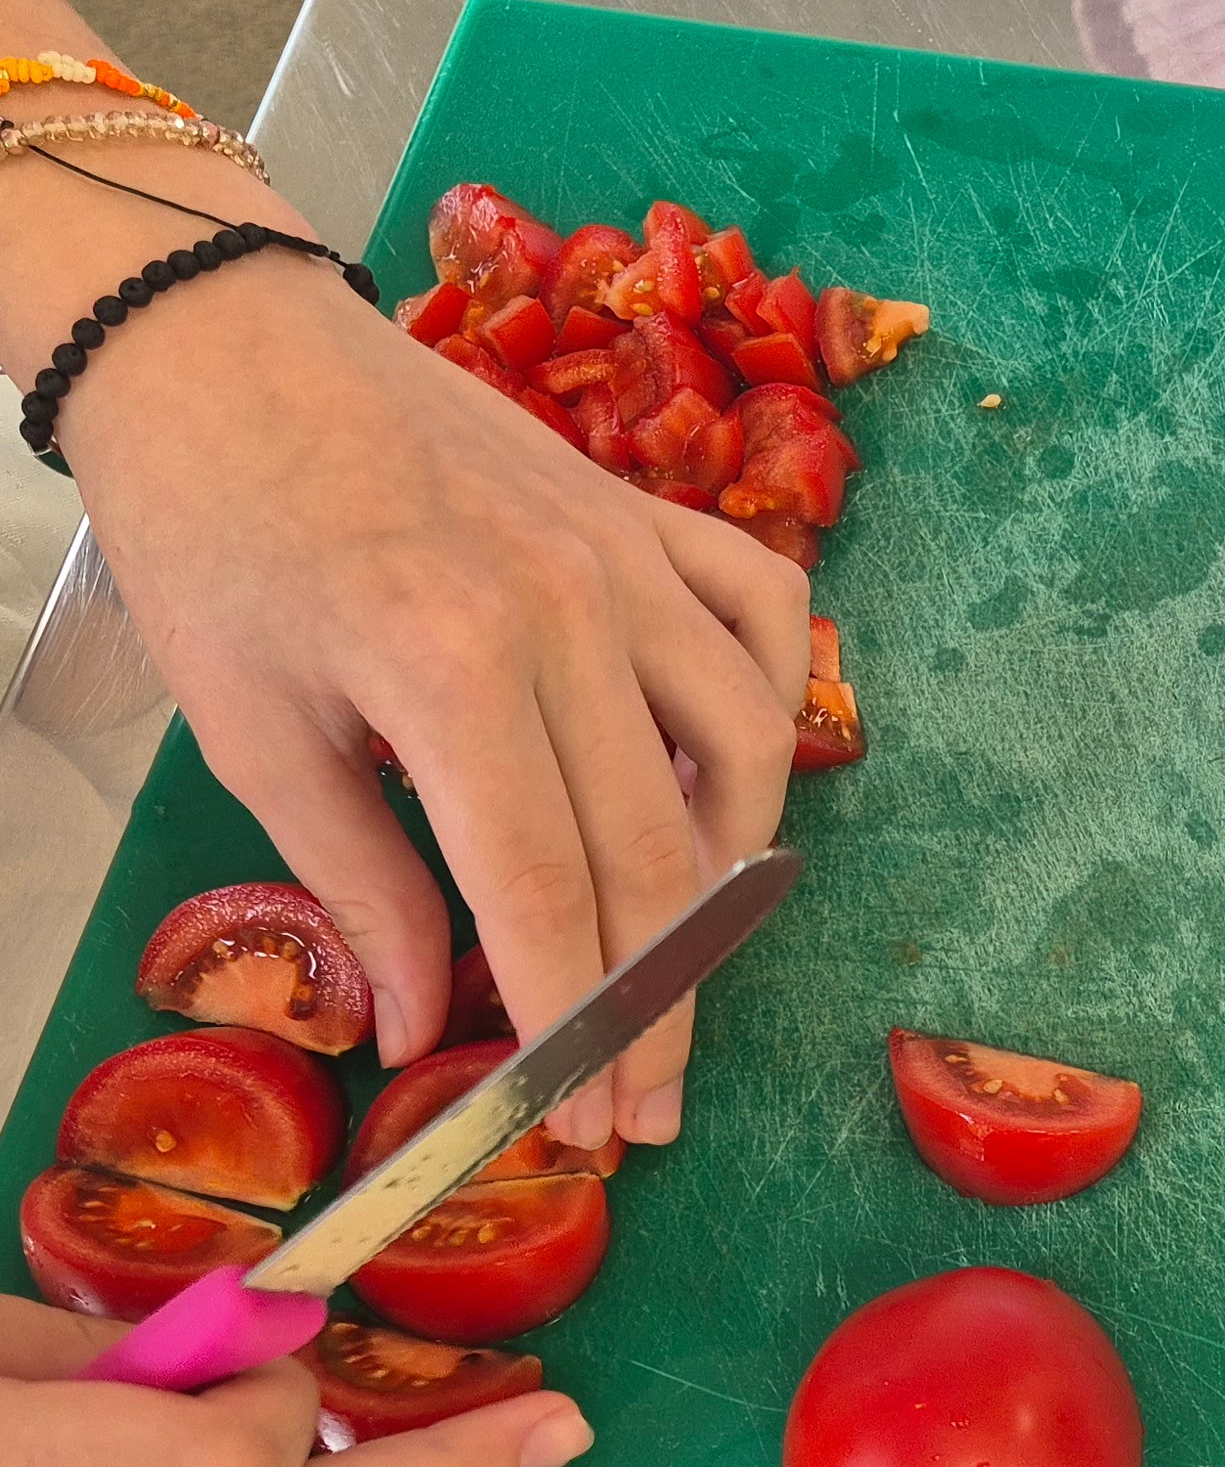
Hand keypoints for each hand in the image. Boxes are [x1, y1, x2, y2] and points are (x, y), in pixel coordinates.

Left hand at [64, 262, 810, 1145]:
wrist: (224, 345)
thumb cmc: (213, 536)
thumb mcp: (253, 730)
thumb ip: (359, 882)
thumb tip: (419, 1030)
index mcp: (449, 670)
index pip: (551, 894)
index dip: (578, 1026)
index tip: (586, 1121)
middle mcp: (570, 614)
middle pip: (659, 854)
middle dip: (661, 1003)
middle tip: (647, 1103)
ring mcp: (629, 556)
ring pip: (749, 748)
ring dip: (730, 873)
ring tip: (681, 947)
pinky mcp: (649, 516)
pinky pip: (767, 618)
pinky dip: (769, 704)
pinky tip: (726, 771)